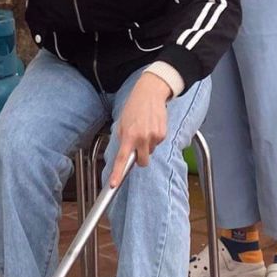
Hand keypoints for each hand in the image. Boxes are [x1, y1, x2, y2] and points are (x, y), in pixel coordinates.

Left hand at [109, 71, 169, 186]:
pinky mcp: (163, 134)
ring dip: (147, 145)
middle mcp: (142, 138)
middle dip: (140, 158)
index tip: (114, 184)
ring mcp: (154, 137)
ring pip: (150, 152)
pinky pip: (157, 144)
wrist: (150, 93)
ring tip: (144, 129)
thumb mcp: (122, 122)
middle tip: (137, 146)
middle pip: (142, 162)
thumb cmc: (134, 107)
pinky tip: (151, 127)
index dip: (117, 173)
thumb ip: (123, 139)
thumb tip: (124, 154)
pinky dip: (154, 139)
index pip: (122, 158)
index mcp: (128, 135)